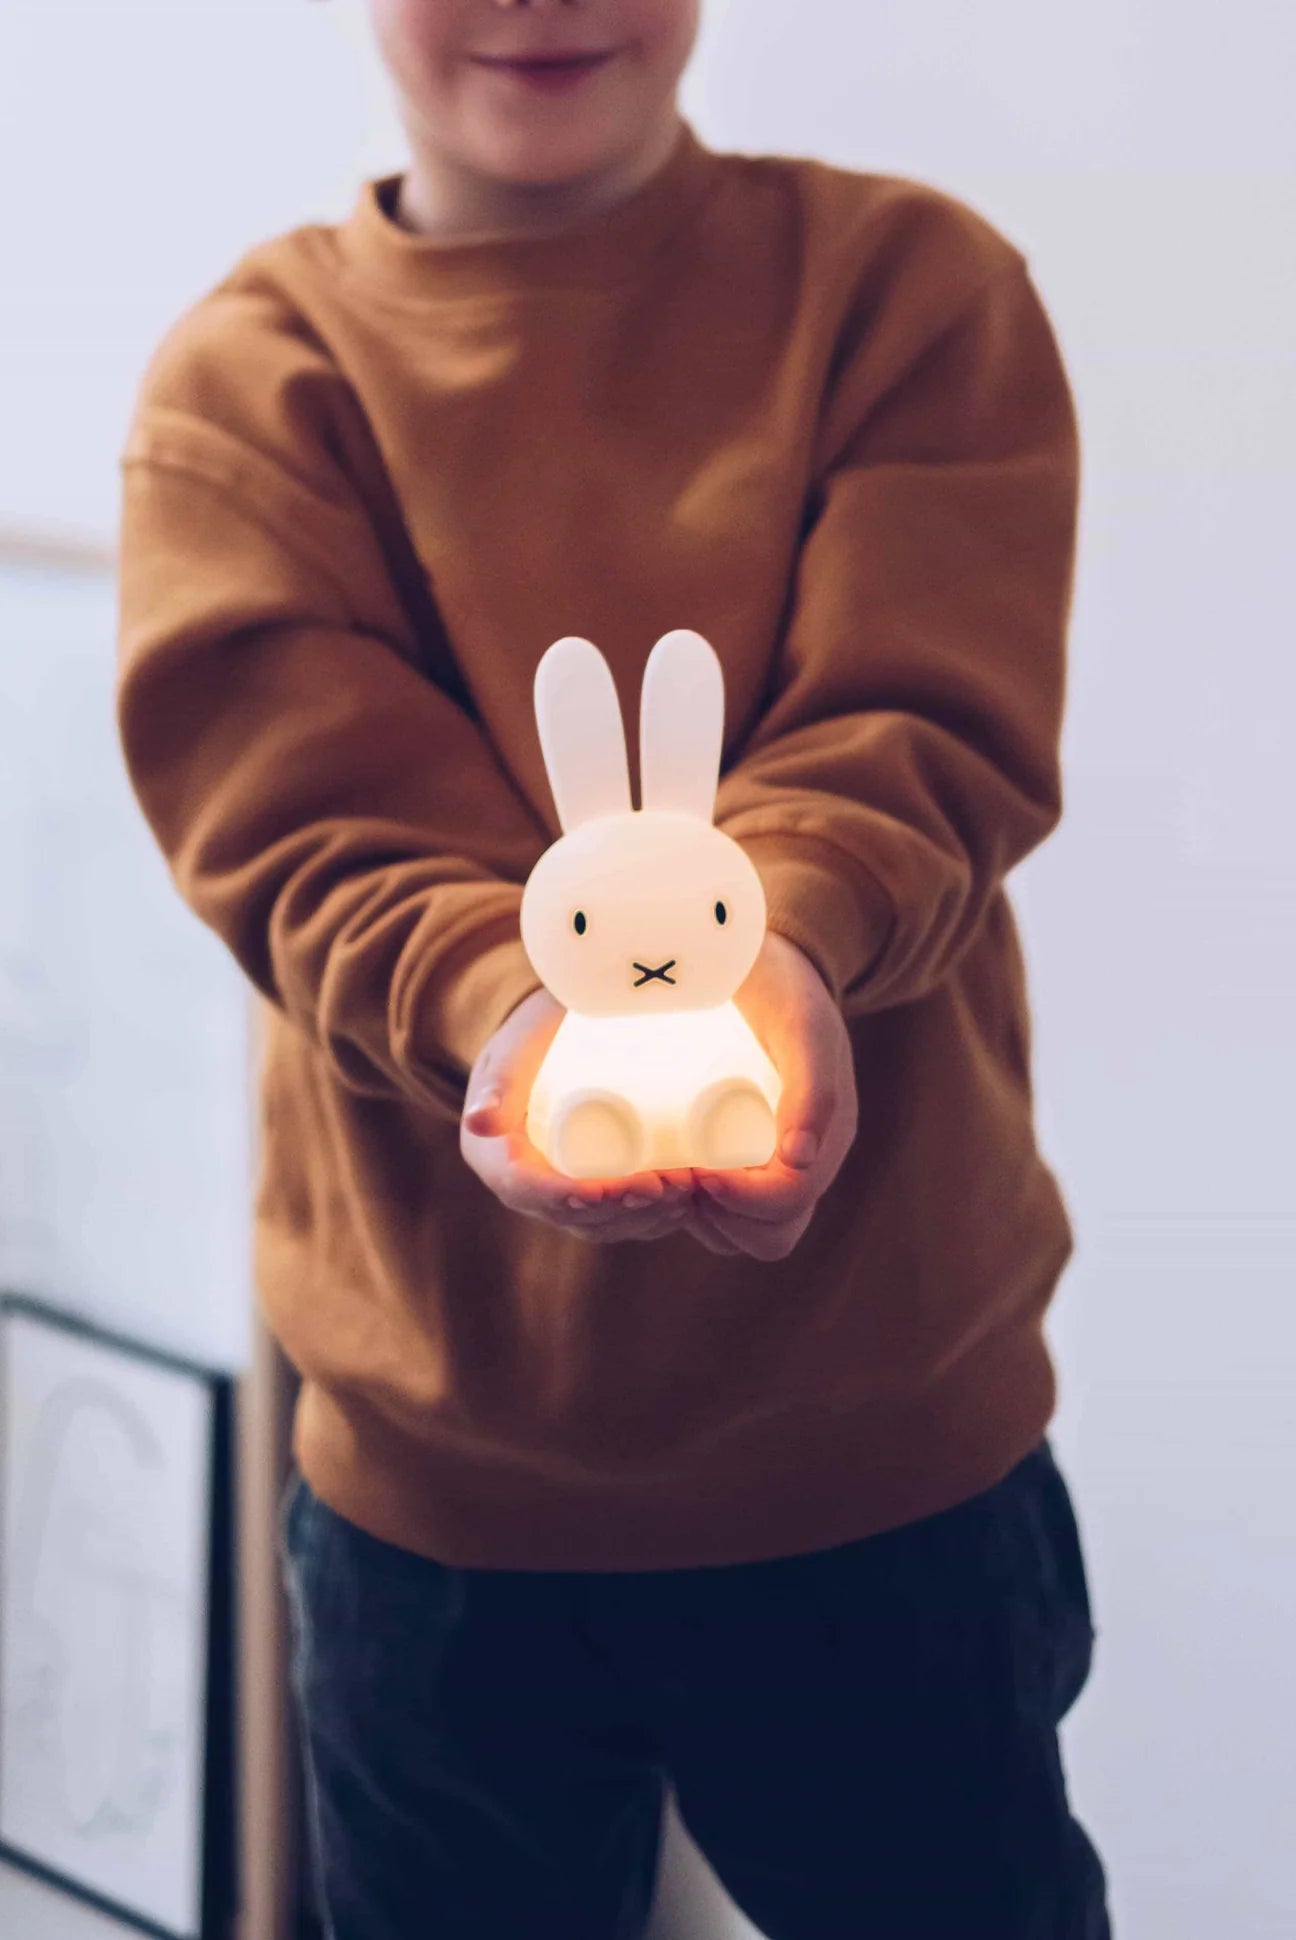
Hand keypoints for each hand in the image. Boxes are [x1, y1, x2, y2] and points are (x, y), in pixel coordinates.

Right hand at [459, 987, 696, 1241]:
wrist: (559, 1028)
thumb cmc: (536, 1032)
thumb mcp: (515, 1050)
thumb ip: (499, 1081)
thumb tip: (478, 1122)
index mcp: (491, 1157)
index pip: (528, 1191)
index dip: (569, 1198)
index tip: (610, 1189)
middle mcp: (522, 1184)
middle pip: (571, 1215)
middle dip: (620, 1210)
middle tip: (665, 1186)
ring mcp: (558, 1189)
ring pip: (599, 1223)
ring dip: (644, 1218)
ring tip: (683, 1193)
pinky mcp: (588, 1185)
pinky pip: (615, 1218)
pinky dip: (651, 1218)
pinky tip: (682, 1207)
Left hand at [679, 931, 858, 1261]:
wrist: (768, 964)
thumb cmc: (783, 989)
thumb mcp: (803, 1025)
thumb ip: (814, 1084)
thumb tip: (800, 1158)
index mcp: (827, 1137)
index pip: (786, 1204)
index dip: (739, 1200)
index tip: (693, 1168)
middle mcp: (806, 1162)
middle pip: (768, 1234)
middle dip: (719, 1217)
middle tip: (674, 1175)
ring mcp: (775, 1164)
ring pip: (742, 1233)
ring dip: (702, 1220)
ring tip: (665, 1175)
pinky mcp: (745, 1158)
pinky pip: (724, 1213)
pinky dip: (695, 1211)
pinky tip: (664, 1176)